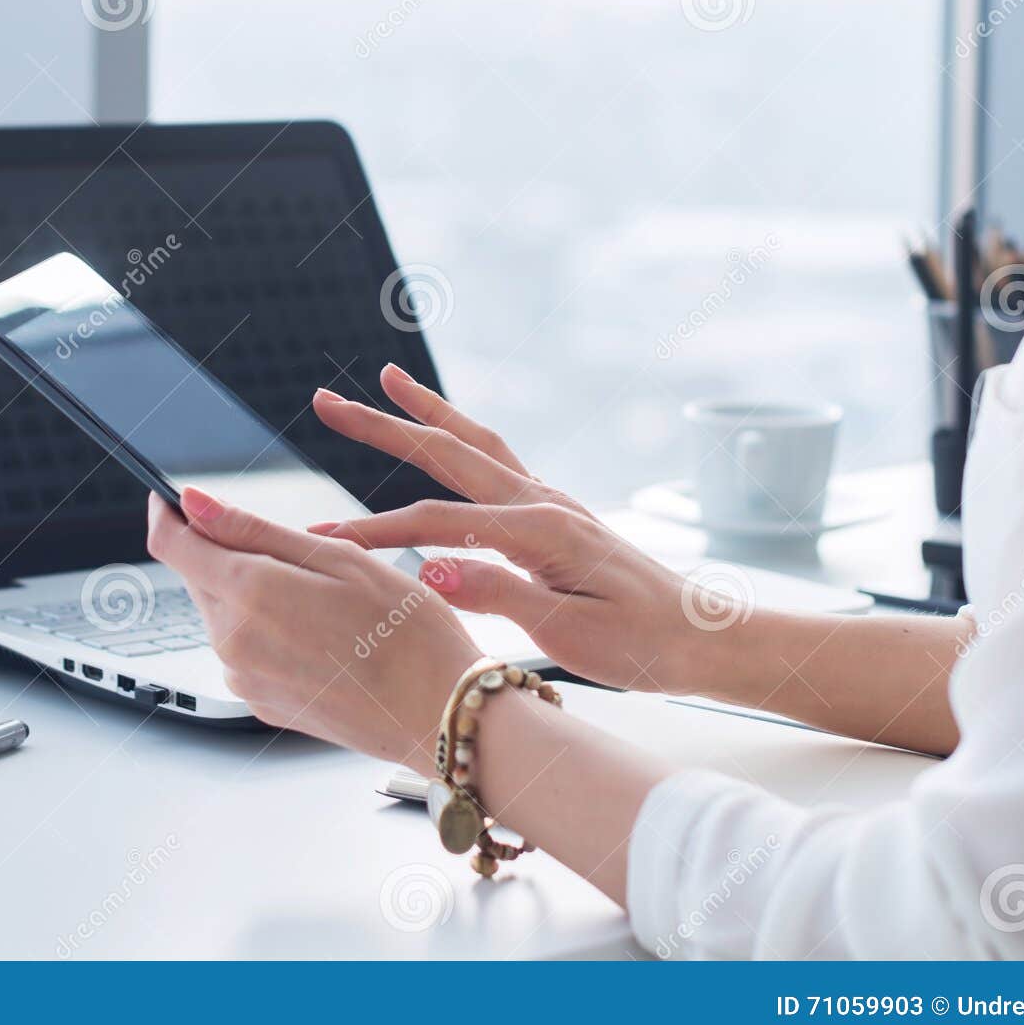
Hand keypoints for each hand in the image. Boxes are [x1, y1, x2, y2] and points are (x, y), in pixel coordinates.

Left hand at [146, 488, 483, 770]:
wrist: (438, 713)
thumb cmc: (407, 633)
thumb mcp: (338, 558)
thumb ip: (254, 530)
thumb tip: (193, 503)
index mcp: (249, 595)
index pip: (171, 545)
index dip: (167, 513)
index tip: (172, 498)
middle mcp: (233, 643)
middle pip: (198, 578)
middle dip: (227, 555)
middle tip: (297, 556)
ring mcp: (244, 679)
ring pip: (223, 614)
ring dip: (251, 595)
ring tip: (323, 602)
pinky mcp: (261, 704)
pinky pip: (244, 652)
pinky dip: (267, 633)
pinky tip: (320, 636)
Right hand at [309, 364, 713, 693]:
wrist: (699, 637)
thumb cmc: (639, 645)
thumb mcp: (570, 632)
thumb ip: (500, 595)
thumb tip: (430, 571)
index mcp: (540, 529)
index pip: (436, 524)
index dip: (375, 532)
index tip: (324, 539)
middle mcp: (542, 501)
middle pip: (445, 452)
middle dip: (383, 425)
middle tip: (327, 401)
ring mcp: (550, 500)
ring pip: (473, 442)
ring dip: (425, 411)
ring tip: (387, 379)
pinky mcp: (555, 512)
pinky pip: (496, 459)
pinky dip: (460, 437)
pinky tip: (444, 434)